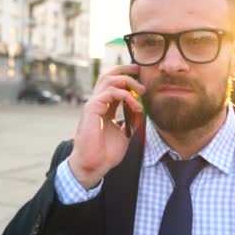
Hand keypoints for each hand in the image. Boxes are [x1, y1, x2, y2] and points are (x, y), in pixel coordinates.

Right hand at [69, 64, 145, 188]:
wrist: (94, 165)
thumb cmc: (105, 153)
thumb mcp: (124, 134)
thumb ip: (130, 121)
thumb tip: (141, 112)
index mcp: (104, 107)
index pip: (113, 84)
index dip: (126, 76)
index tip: (140, 75)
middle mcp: (97, 102)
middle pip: (108, 75)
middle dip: (124, 69)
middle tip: (139, 70)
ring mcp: (94, 104)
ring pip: (109, 80)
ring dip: (128, 82)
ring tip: (142, 91)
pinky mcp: (92, 108)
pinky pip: (110, 93)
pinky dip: (126, 96)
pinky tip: (136, 106)